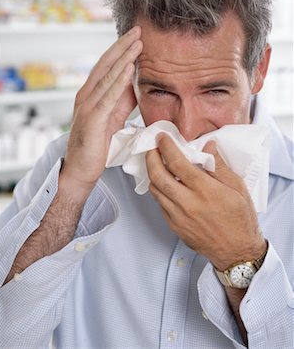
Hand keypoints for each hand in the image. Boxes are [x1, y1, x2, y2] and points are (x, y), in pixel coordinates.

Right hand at [61, 26, 142, 192]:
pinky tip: (129, 67)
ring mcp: (88, 106)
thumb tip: (136, 82)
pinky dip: (119, 81)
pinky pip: (109, 96)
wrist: (81, 169)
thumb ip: (122, 99)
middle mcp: (87, 95)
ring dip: (124, 58)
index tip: (135, 37)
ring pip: (108, 76)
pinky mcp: (93, 119)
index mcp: (91, 94)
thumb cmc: (97, 144)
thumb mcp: (113, 116)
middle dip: (122, 46)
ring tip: (137, 43)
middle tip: (138, 30)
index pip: (107, 66)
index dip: (120, 50)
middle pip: (106, 65)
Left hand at [146, 135, 265, 270]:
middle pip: (158, 176)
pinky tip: (167, 185)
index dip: (166, 147)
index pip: (177, 163)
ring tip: (157, 164)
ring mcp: (178, 217)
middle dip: (151, 157)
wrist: (237, 252)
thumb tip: (208, 145)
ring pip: (155, 190)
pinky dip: (160, 191)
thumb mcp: (238, 188)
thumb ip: (220, 165)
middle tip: (153, 148)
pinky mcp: (174, 227)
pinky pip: (160, 204)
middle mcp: (188, 203)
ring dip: (152, 174)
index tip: (162, 138)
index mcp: (205, 190)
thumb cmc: (240, 219)